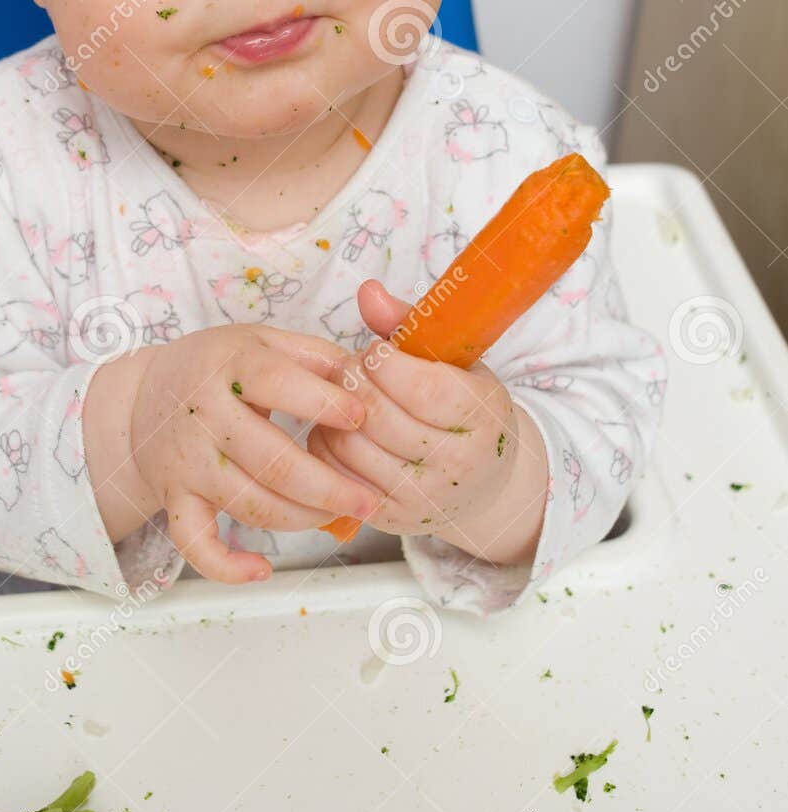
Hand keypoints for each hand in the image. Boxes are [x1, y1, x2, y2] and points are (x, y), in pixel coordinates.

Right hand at [129, 324, 380, 582]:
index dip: (322, 403)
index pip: (275, 383)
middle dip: (329, 488)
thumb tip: (366, 378)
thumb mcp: (260, 341)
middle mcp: (204, 416)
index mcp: (229, 367)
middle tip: (368, 500)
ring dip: (302, 519)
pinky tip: (261, 570)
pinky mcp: (174, 498)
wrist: (143, 398)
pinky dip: (225, 565)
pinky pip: (194, 542)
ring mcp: (187, 462)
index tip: (361, 418)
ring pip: (250, 505)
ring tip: (338, 517)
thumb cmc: (217, 369)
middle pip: (273, 462)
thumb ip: (312, 355)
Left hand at [307, 280, 547, 561]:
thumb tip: (367, 292)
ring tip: (345, 396)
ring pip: (353, 447)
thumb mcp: (455, 361)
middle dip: (352, 382)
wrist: (486, 482)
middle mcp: (458, 465)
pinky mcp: (391, 519)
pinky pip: (337, 475)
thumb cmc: (464, 408)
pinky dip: (326, 444)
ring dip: (335, 412)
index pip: (422, 388)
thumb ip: (410, 323)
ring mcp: (424, 498)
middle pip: (380, 417)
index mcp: (484, 417)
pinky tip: (339, 426)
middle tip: (351, 369)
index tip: (376, 352)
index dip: (384, 362)